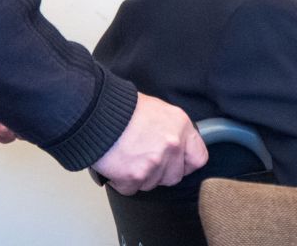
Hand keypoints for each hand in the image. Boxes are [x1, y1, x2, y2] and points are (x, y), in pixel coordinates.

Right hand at [92, 93, 207, 195]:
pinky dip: (123, 181)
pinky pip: (132, 189)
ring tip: (128, 157)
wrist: (98, 114)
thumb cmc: (123, 108)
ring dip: (140, 176)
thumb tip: (176, 142)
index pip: (198, 158)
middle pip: (174, 176)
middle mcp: (172, 146)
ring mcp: (154, 163)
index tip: (178, 163)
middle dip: (161, 172)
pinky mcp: (135, 176)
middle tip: (145, 159)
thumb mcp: (158, 110)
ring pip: (152, 184)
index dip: (186, 163)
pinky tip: (118, 165)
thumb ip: (172, 129)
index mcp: (181, 127)